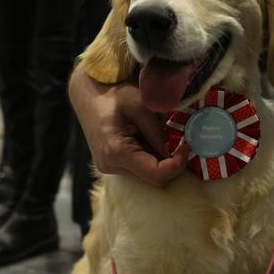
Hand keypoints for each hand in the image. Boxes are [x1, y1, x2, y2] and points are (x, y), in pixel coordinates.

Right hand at [68, 62, 189, 186]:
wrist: (87, 94)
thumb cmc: (112, 95)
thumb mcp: (140, 106)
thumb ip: (157, 131)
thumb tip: (175, 150)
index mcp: (117, 152)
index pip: (156, 174)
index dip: (177, 164)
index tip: (186, 145)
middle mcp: (111, 165)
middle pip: (153, 179)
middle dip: (172, 164)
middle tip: (181, 142)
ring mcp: (109, 167)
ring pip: (146, 176)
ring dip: (161, 161)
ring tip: (164, 137)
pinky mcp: (110, 163)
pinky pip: (138, 169)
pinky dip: (150, 158)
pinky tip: (150, 139)